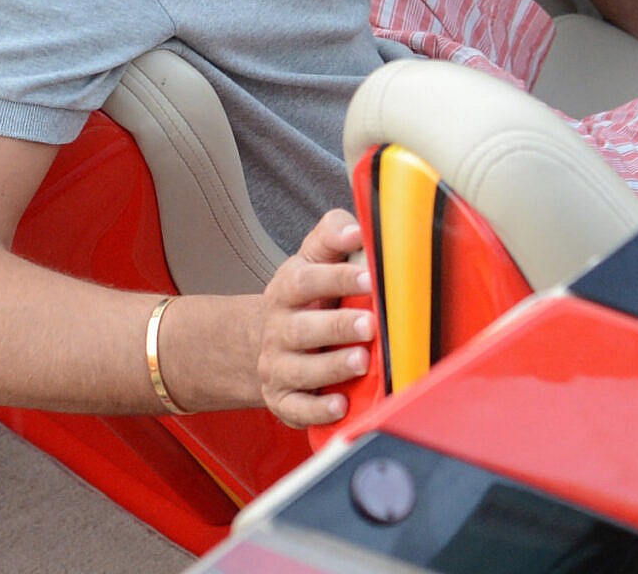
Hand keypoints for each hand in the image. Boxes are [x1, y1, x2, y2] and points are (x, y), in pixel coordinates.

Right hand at [258, 210, 373, 426]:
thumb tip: (356, 226)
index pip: (305, 280)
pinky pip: (296, 409)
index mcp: (287, 290)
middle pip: (302, 329)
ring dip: (332, 367)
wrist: (266, 342)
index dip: (337, 278)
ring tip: (362, 362)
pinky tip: (340, 406)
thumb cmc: (306, 297)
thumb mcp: (311, 260)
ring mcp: (278, 366)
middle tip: (370, 324)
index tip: (369, 277)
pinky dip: (317, 410)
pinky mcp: (283, 400)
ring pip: (301, 370)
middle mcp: (278, 329)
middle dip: (337, 327)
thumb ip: (332, 236)